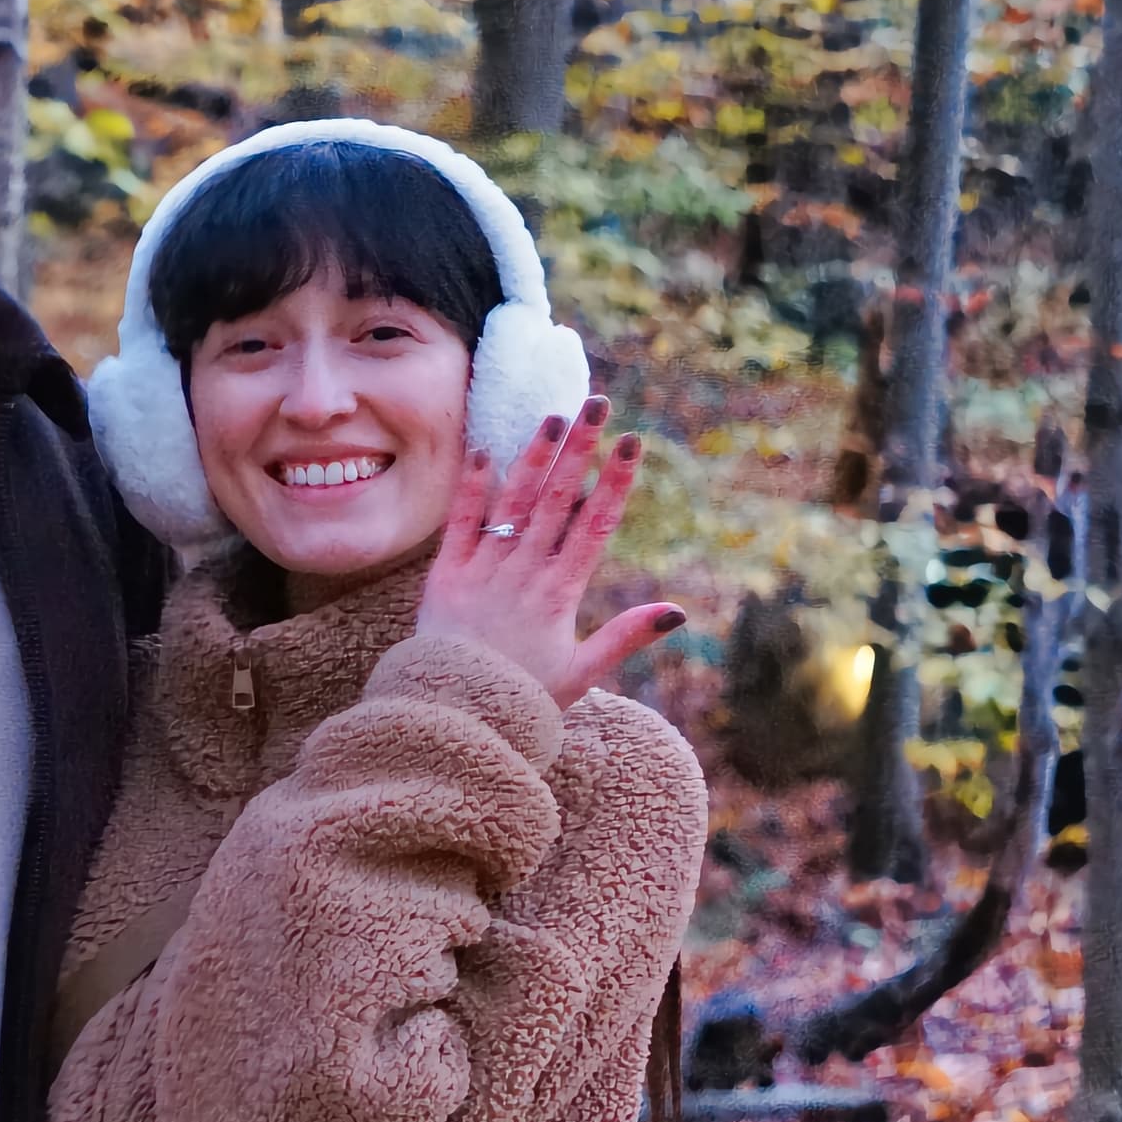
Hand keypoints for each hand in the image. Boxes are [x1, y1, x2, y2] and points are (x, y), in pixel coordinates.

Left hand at [417, 396, 686, 709]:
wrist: (452, 717)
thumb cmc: (520, 699)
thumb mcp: (581, 675)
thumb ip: (625, 638)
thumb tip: (678, 613)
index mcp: (559, 595)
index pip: (594, 526)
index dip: (614, 481)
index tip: (632, 442)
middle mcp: (522, 574)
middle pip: (557, 500)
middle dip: (580, 449)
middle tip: (597, 404)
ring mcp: (482, 570)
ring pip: (512, 503)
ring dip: (534, 457)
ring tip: (554, 417)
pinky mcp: (444, 575)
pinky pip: (459, 523)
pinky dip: (472, 488)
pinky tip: (486, 451)